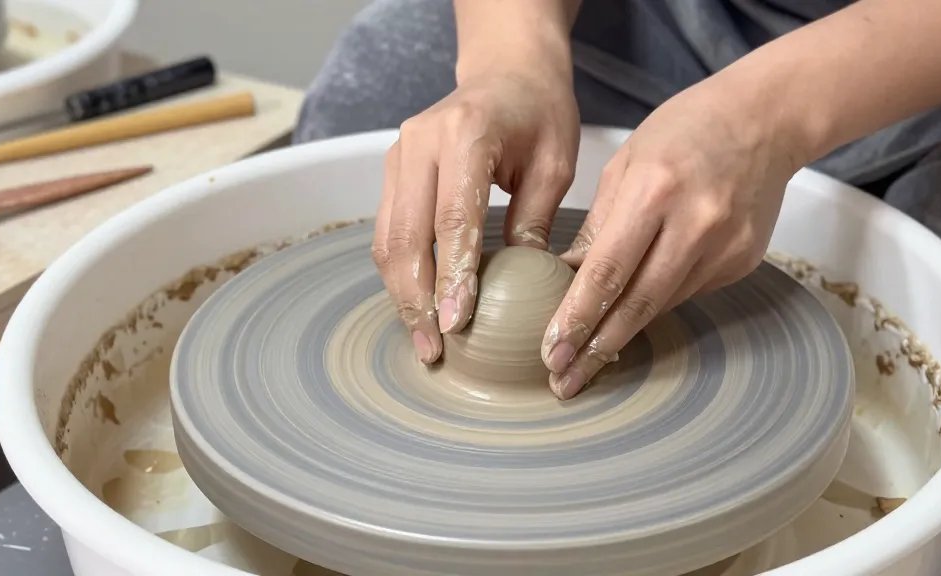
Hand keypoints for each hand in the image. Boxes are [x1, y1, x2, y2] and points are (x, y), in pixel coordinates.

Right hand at [372, 68, 579, 363]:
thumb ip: (533, 221)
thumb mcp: (554, 164)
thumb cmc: (539, 113)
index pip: (452, 218)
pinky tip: (417, 306)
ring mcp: (399, 155)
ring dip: (401, 294)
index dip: (452, 275)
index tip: (457, 323)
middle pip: (406, 235)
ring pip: (386, 238)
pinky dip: (399, 273)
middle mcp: (420, 143)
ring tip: (424, 339)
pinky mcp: (392, 170)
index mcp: (466, 135)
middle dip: (417, 299)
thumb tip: (520, 288)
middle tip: (434, 348)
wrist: (506, 71)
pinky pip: (386, 231)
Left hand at [541, 78, 805, 399]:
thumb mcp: (625, 164)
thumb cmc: (684, 131)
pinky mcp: (742, 261)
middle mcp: (695, 223)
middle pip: (638, 304)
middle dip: (595, 349)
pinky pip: (687, 293)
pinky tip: (634, 311)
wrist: (766, 120)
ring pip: (662, 305)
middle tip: (563, 382)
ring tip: (587, 360)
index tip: (552, 352)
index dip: (577, 317)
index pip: (607, 270)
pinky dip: (656, 303)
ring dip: (623, 335)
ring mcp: (725, 246)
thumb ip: (597, 227)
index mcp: (655, 190)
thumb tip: (563, 280)